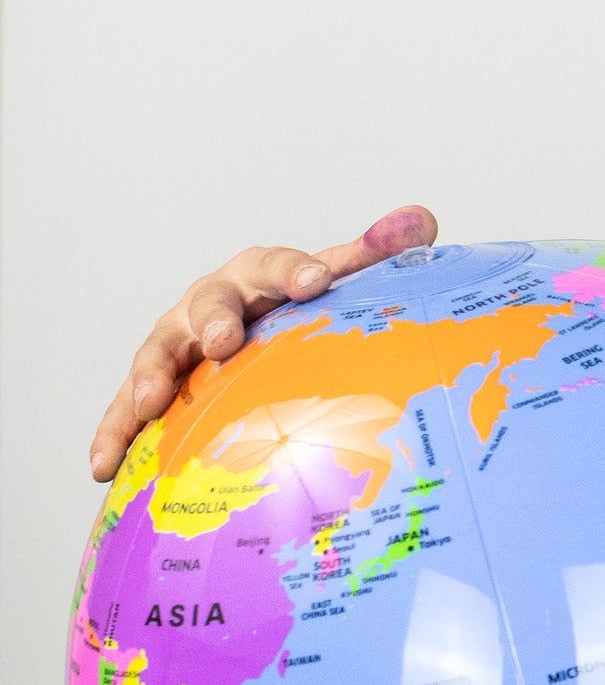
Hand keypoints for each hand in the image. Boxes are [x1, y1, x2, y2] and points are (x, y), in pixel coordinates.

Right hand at [88, 205, 438, 479]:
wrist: (253, 332)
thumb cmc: (296, 309)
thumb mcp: (337, 283)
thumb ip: (375, 256)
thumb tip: (422, 220)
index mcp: (259, 275)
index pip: (276, 265)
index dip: (293, 271)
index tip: (315, 281)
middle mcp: (210, 303)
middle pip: (207, 303)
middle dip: (213, 319)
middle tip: (223, 340)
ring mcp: (178, 344)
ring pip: (158, 353)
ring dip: (152, 375)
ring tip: (152, 400)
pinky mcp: (155, 387)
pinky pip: (127, 408)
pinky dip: (114, 431)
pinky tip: (102, 464)